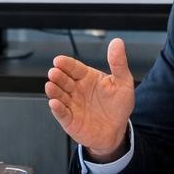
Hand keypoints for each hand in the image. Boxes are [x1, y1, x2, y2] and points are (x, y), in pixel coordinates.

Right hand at [45, 38, 134, 159]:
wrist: (117, 131)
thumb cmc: (118, 106)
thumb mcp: (123, 82)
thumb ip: (118, 63)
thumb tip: (117, 42)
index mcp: (87, 78)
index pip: (74, 67)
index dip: (66, 64)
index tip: (59, 60)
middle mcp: (76, 90)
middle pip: (63, 80)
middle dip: (57, 76)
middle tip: (54, 72)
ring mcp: (71, 104)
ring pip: (59, 95)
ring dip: (53, 90)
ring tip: (50, 85)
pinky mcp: (69, 120)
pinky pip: (61, 113)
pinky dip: (57, 109)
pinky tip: (55, 103)